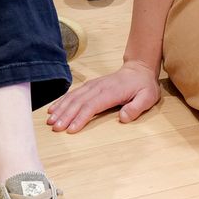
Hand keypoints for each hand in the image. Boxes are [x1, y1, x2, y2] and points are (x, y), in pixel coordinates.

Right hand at [46, 60, 160, 131]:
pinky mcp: (90, 86)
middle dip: (65, 115)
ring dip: (61, 108)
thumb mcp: (147, 97)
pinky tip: (53, 109)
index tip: (71, 129)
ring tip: (50, 120)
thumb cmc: (143, 86)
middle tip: (55, 128)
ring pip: (73, 97)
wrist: (139, 69)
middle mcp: (98, 87)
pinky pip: (73, 93)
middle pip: (78, 102)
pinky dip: (62, 101)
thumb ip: (136, 108)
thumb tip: (123, 117)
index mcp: (111, 92)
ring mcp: (92, 86)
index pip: (92, 105)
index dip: (80, 117)